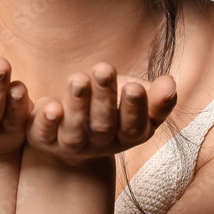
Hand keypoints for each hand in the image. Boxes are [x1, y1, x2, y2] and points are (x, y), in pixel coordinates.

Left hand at [24, 62, 176, 167]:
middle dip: (104, 98)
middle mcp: (100, 145)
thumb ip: (156, 96)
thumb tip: (170, 83)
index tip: (134, 87)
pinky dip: (45, 120)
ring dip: (77, 105)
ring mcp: (71, 144)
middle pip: (104, 125)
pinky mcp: (43, 139)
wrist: (73, 126)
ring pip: (74, 131)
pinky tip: (48, 104)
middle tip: (104, 69)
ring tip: (78, 78)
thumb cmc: (111, 104)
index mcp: (127, 135)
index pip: (134, 127)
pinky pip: (42, 133)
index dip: (135, 109)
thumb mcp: (135, 98)